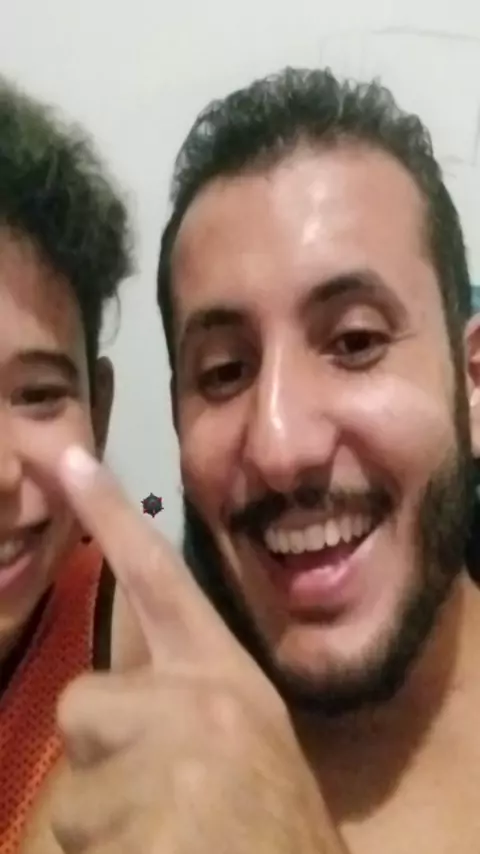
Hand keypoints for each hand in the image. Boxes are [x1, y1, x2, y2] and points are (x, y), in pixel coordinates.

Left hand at [22, 440, 345, 853]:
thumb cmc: (276, 821)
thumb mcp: (247, 742)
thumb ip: (186, 704)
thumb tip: (111, 702)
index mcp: (223, 677)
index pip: (159, 576)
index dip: (110, 515)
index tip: (66, 459)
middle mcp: (189, 700)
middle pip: (85, 701)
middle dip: (104, 753)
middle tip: (161, 799)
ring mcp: (157, 755)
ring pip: (74, 785)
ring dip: (109, 818)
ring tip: (170, 837)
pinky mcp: (125, 816)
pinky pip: (77, 840)